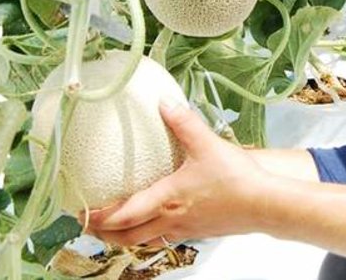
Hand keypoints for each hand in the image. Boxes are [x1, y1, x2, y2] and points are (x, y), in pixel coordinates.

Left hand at [84, 101, 269, 245]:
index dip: (98, 217)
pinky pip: (164, 239)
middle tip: (87, 225)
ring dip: (124, 237)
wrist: (265, 204)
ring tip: (112, 229)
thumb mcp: (207, 144)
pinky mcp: (198, 232)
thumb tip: (164, 103)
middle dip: (103, 233)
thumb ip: (184, 122)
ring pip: (144, 241)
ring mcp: (184, 230)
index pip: (122, 215)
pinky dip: (148, 235)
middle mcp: (170, 219)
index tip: (80, 212)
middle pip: (126, 236)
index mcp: (167, 199)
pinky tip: (153, 225)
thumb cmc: (237, 180)